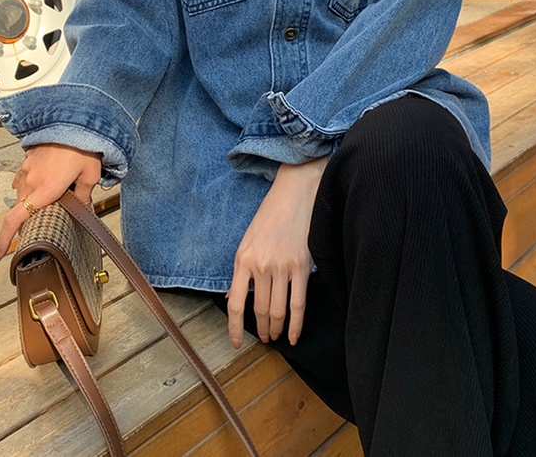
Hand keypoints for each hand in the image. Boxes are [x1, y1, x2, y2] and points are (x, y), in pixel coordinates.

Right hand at [0, 143, 101, 260]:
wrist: (74, 120)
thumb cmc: (84, 147)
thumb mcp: (90, 176)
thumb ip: (84, 196)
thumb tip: (82, 207)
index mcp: (44, 191)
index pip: (15, 220)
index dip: (5, 239)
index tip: (2, 253)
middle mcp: (31, 182)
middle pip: (20, 210)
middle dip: (26, 221)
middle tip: (41, 225)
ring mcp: (27, 170)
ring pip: (21, 194)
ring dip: (30, 202)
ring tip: (47, 201)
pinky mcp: (28, 159)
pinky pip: (23, 179)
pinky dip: (29, 186)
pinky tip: (41, 184)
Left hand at [227, 157, 326, 348]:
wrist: (295, 193)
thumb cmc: (270, 215)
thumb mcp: (248, 240)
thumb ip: (241, 271)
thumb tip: (233, 298)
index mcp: (242, 260)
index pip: (235, 304)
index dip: (234, 328)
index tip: (235, 343)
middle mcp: (260, 266)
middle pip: (259, 310)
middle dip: (261, 329)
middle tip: (264, 339)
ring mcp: (282, 267)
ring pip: (278, 310)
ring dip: (276, 329)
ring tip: (276, 337)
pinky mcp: (302, 267)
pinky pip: (298, 304)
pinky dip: (296, 324)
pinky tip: (294, 335)